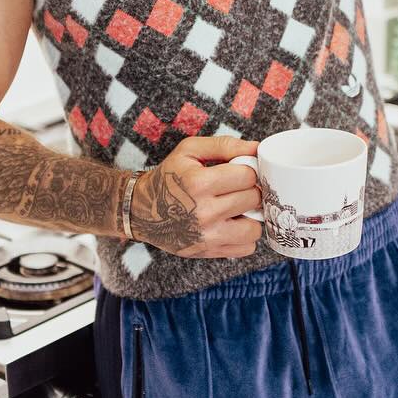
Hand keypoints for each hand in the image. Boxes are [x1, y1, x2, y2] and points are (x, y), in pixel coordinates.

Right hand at [130, 135, 262, 259]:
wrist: (142, 211)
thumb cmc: (169, 178)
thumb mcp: (189, 151)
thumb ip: (224, 145)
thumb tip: (256, 148)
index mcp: (199, 183)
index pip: (248, 175)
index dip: (247, 171)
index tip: (238, 172)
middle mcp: (203, 212)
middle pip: (253, 199)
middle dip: (249, 191)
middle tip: (237, 189)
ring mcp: (207, 236)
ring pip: (254, 228)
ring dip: (251, 218)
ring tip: (237, 210)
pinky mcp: (209, 251)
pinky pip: (246, 247)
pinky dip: (244, 237)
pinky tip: (231, 225)